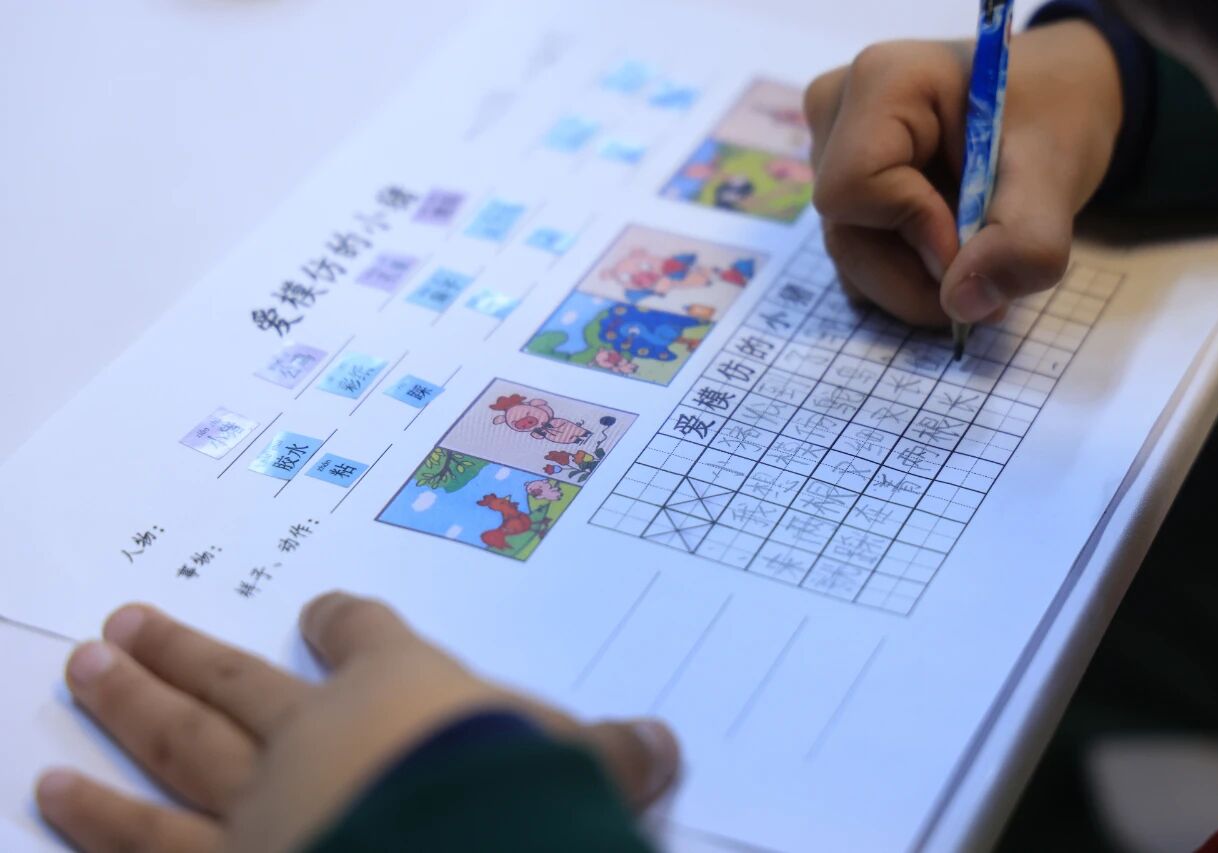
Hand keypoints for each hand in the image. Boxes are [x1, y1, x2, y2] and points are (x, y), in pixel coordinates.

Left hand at [35, 593, 679, 852]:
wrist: (469, 850)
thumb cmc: (522, 792)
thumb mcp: (590, 766)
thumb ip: (616, 752)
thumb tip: (663, 743)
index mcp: (400, 695)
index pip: (367, 638)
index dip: (344, 622)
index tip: (323, 610)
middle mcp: (314, 739)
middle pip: (234, 684)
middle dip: (183, 653)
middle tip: (125, 624)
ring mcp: (262, 808)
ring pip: (177, 753)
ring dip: (126, 713)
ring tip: (82, 677)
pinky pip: (151, 848)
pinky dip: (101, 824)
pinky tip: (55, 795)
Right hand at [804, 21, 1123, 325]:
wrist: (1052, 100)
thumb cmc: (1052, 113)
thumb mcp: (1056, 172)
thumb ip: (1024, 240)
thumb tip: (964, 305)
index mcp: (882, 83)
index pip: (854, 188)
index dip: (915, 231)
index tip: (977, 241)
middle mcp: (836, 113)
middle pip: (846, 234)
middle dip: (918, 278)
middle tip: (990, 288)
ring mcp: (827, 153)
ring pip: (848, 258)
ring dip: (917, 285)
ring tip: (979, 261)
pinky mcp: (840, 190)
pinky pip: (856, 260)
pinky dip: (907, 278)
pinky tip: (952, 254)